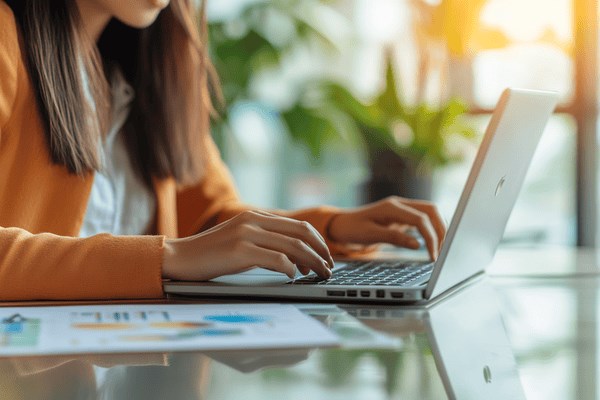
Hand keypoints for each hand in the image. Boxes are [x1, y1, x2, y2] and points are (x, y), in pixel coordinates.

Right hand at [162, 210, 334, 280]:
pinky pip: (277, 259)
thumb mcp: (241, 239)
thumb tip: (293, 258)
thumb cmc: (211, 253)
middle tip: (329, 267)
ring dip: (312, 262)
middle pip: (301, 233)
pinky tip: (292, 276)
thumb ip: (264, 241)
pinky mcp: (240, 251)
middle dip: (321, 252)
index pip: (298, 225)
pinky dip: (290, 269)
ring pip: (293, 246)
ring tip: (319, 274)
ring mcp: (247, 234)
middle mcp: (254, 220)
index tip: (326, 256)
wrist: (180, 257)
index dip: (318, 241)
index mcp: (256, 216)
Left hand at [326, 196, 445, 259]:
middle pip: (431, 210)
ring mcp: (401, 209)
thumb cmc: (352, 229)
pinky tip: (433, 243)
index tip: (433, 256)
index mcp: (391, 207)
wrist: (341, 225)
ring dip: (438, 229)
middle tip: (443, 252)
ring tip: (440, 249)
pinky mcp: (402, 217)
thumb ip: (394, 238)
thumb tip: (418, 245)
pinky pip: (422, 220)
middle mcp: (399, 205)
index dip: (431, 237)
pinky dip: (430, 230)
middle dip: (440, 230)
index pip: (421, 219)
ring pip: (429, 213)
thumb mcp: (370, 235)